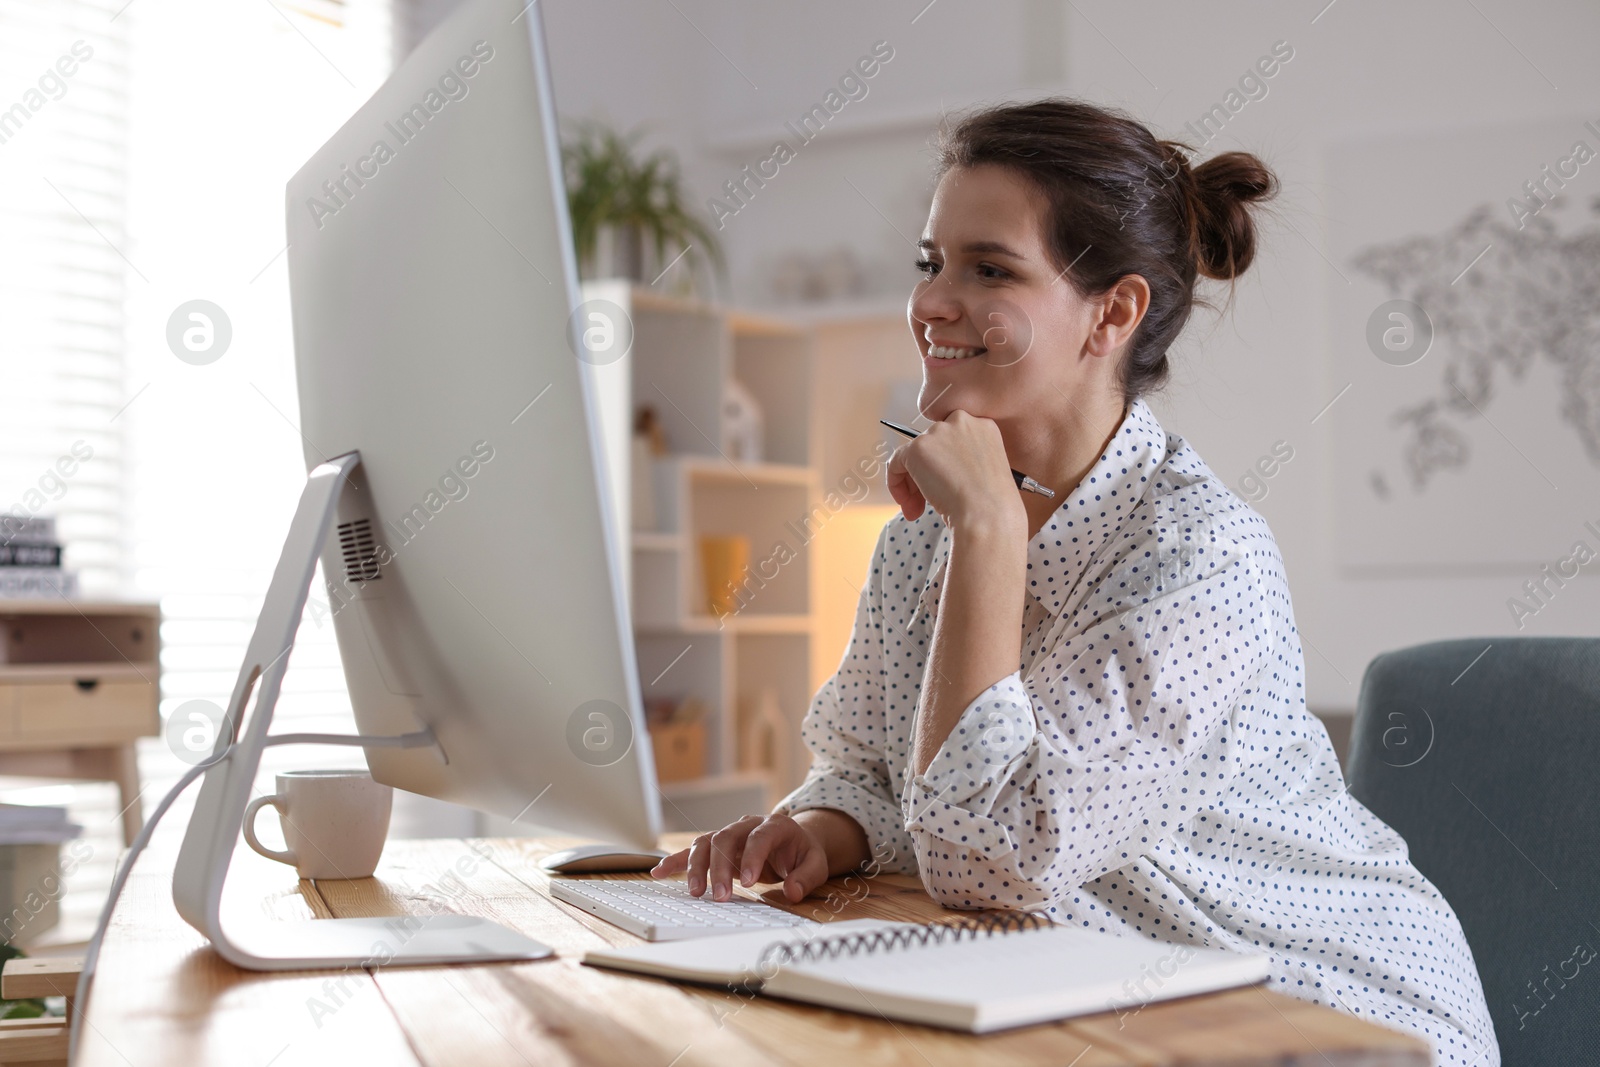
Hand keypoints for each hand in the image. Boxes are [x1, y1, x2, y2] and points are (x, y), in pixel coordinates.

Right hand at [650, 813, 829, 903]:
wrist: (794, 841)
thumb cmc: (802, 853)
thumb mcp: (815, 864)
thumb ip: (806, 877)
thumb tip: (793, 892)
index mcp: (774, 825)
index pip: (759, 837)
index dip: (753, 858)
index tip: (750, 883)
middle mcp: (747, 825)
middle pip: (726, 839)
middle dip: (720, 868)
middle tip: (720, 897)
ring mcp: (729, 834)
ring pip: (706, 843)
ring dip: (697, 867)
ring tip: (696, 893)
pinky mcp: (717, 846)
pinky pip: (692, 850)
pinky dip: (675, 860)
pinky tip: (659, 872)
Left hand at [886, 410, 1023, 529]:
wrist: (989, 515)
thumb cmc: (992, 504)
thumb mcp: (983, 471)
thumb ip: (962, 460)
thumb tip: (933, 466)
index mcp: (982, 425)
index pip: (951, 438)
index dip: (944, 464)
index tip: (945, 486)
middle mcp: (961, 421)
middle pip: (931, 445)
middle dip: (926, 475)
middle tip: (926, 504)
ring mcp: (938, 432)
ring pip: (912, 456)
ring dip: (912, 485)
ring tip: (918, 511)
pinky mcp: (918, 448)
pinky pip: (895, 462)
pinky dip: (895, 484)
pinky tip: (907, 504)